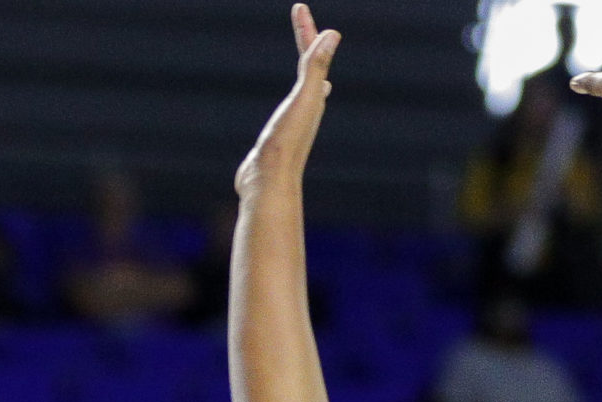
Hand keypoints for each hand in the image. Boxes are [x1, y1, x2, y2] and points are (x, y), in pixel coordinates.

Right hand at [235, 4, 340, 195]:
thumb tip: (332, 34)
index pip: (311, 53)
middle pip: (310, 65)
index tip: (298, 7)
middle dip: (306, 41)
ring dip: (304, 68)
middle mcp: (308, 106)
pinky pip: (288, 106)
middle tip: (300, 19)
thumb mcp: (303, 99)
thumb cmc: (285, 143)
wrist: (269, 184)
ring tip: (306, 57)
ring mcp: (294, 121)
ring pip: (303, 86)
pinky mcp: (278, 136)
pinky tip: (293, 106)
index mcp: (313, 96)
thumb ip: (316, 67)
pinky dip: (292, 95)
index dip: (306, 29)